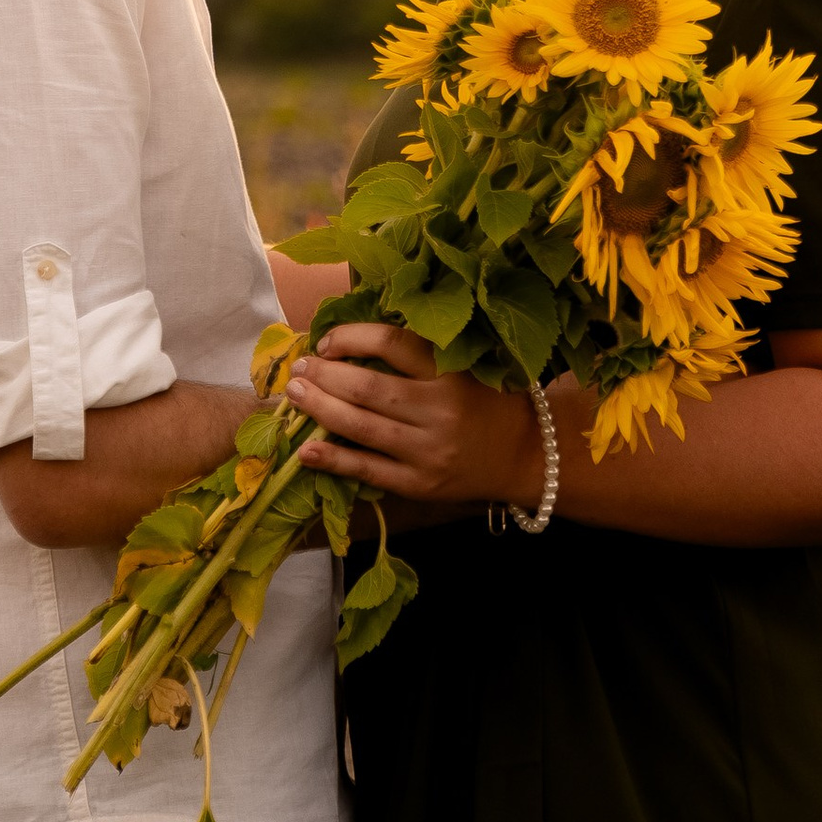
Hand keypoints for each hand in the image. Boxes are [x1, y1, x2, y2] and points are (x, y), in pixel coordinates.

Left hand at [284, 324, 549, 527]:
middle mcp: (439, 410)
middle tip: (299, 367)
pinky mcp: (420, 484)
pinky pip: (367, 470)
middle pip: (368, 387)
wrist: (525, 455)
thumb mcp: (461, 368)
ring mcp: (428, 450)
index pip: (392, 342)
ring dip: (320, 408)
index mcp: (450, 372)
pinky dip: (333, 460)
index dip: (351, 337)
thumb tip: (346, 345)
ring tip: (295, 394)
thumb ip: (414, 357)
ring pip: (361, 427)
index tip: (326, 340)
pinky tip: (306, 450)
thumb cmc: (484, 402)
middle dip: (324, 374)